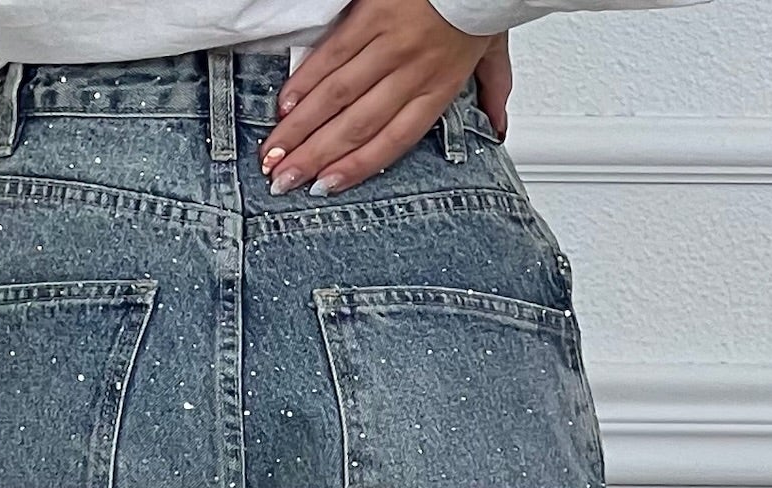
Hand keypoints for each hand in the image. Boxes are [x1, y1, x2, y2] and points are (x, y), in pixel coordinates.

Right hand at [260, 2, 511, 196]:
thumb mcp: (495, 51)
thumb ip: (492, 90)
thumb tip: (496, 126)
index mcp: (439, 88)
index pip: (391, 142)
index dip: (354, 168)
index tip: (324, 186)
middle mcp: (411, 72)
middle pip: (355, 126)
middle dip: (314, 158)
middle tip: (283, 180)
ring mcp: (388, 44)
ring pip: (337, 97)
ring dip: (301, 128)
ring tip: (275, 152)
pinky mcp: (370, 15)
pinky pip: (332, 54)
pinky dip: (306, 82)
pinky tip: (287, 105)